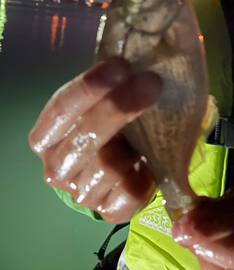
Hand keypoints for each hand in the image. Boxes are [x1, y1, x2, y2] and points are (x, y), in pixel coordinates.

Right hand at [29, 58, 161, 223]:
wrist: (117, 165)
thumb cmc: (106, 125)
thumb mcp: (100, 102)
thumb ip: (107, 85)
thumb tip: (133, 58)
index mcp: (46, 138)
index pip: (61, 109)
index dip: (90, 87)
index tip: (121, 66)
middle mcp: (57, 167)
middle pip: (85, 137)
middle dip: (119, 108)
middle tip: (150, 83)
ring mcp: (81, 193)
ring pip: (107, 166)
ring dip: (135, 142)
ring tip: (151, 125)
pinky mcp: (108, 211)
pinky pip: (129, 193)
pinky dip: (145, 174)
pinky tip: (150, 159)